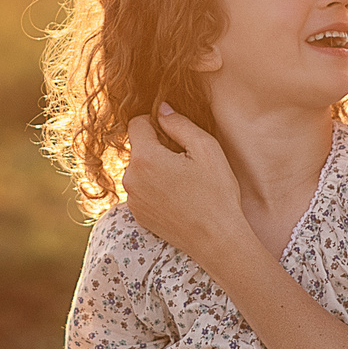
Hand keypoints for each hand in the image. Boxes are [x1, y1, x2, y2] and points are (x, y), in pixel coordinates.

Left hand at [124, 109, 246, 264]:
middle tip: (186, 162)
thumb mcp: (206, 148)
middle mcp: (130, 178)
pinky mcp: (138, 214)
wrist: (216, 240)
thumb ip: (179, 124)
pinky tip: (178, 198)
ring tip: (184, 182)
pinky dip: (155, 188)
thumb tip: (161, 108)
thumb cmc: (216, 193)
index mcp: (145, 158)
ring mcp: (132, 199)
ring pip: (140, 169)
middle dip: (158, 147)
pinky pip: (141, 189)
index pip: (137, 123)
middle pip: (138, 147)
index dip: (156, 122)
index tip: (176, 135)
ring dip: (156, 168)